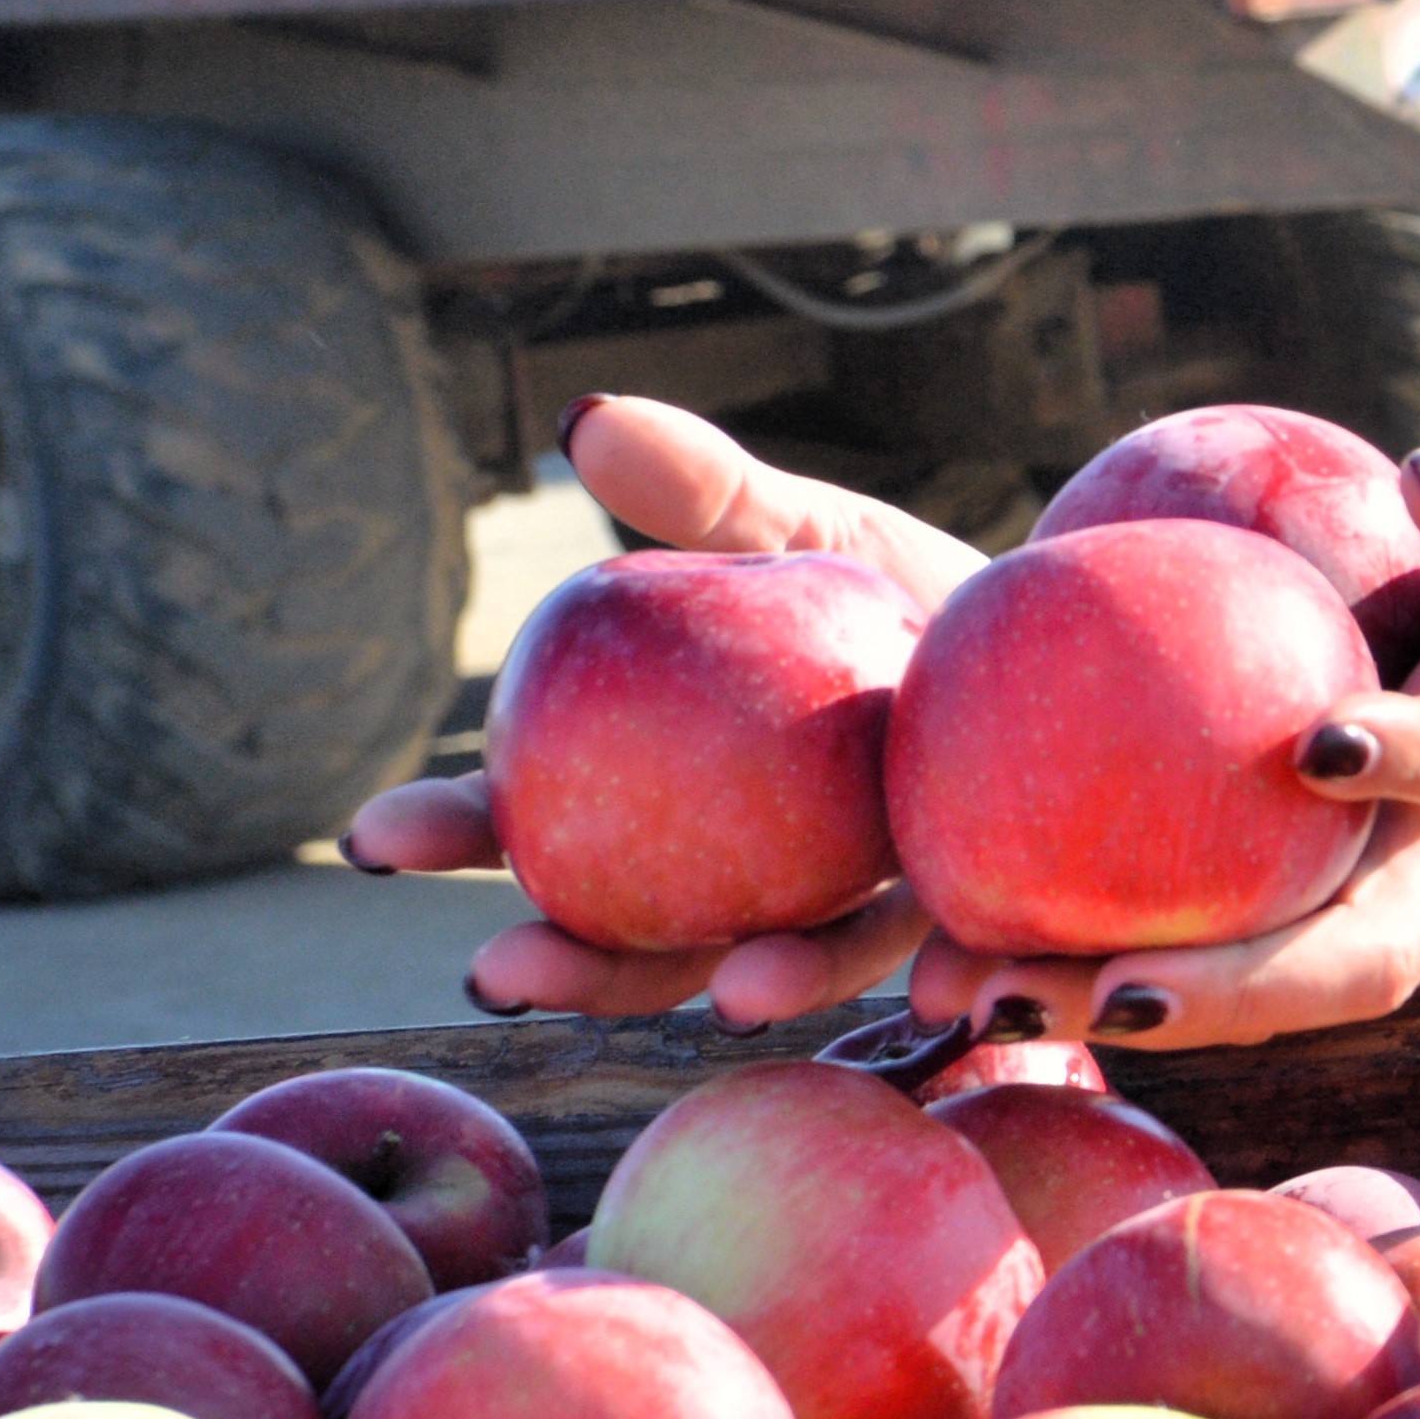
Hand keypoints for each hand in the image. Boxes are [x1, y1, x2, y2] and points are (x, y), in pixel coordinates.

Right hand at [341, 396, 984, 1027]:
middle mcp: (744, 873)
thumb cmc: (893, 586)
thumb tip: (581, 423)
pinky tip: (933, 989)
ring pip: (777, 963)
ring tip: (721, 995)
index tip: (369, 837)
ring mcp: (850, 905)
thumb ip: (699, 494)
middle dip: (562, 962)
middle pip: (632, 932)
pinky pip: (942, 947)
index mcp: (672, 790)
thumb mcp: (800, 532)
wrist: (1050, 626)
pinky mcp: (967, 910)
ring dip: (744, 987)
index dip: (452, 834)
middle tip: (494, 968)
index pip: (541, 815)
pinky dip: (931, 972)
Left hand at [905, 444, 1419, 1054]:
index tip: (1320, 743)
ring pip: (1261, 996)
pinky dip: (1092, 983)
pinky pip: (1212, 973)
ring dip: (1116, 1010)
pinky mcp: (1322, 944)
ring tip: (965, 997)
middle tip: (1091, 992)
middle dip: (1226, 990)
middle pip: (1343, 962)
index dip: (1396, 758)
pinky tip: (957, 967)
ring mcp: (1381, 925)